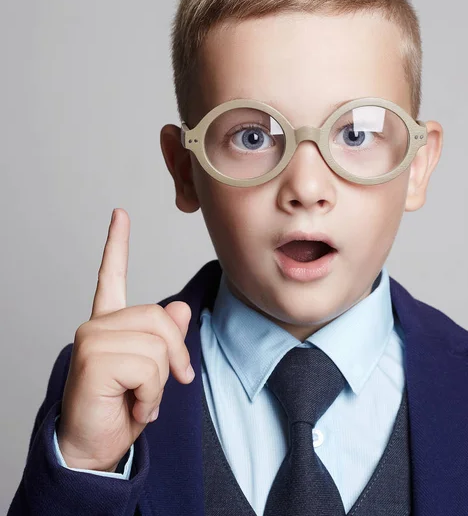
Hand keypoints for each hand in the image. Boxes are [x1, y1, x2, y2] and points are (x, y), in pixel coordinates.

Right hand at [56, 208, 194, 471]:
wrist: (97, 448)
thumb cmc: (123, 407)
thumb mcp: (155, 370)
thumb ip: (166, 338)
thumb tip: (181, 310)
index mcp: (111, 323)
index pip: (113, 276)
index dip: (117, 245)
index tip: (120, 213)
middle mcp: (97, 325)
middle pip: (160, 318)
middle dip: (175, 355)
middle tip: (167, 384)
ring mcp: (91, 338)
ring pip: (158, 344)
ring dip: (160, 382)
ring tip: (141, 398)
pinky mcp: (92, 358)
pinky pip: (148, 366)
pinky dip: (151, 394)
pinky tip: (134, 406)